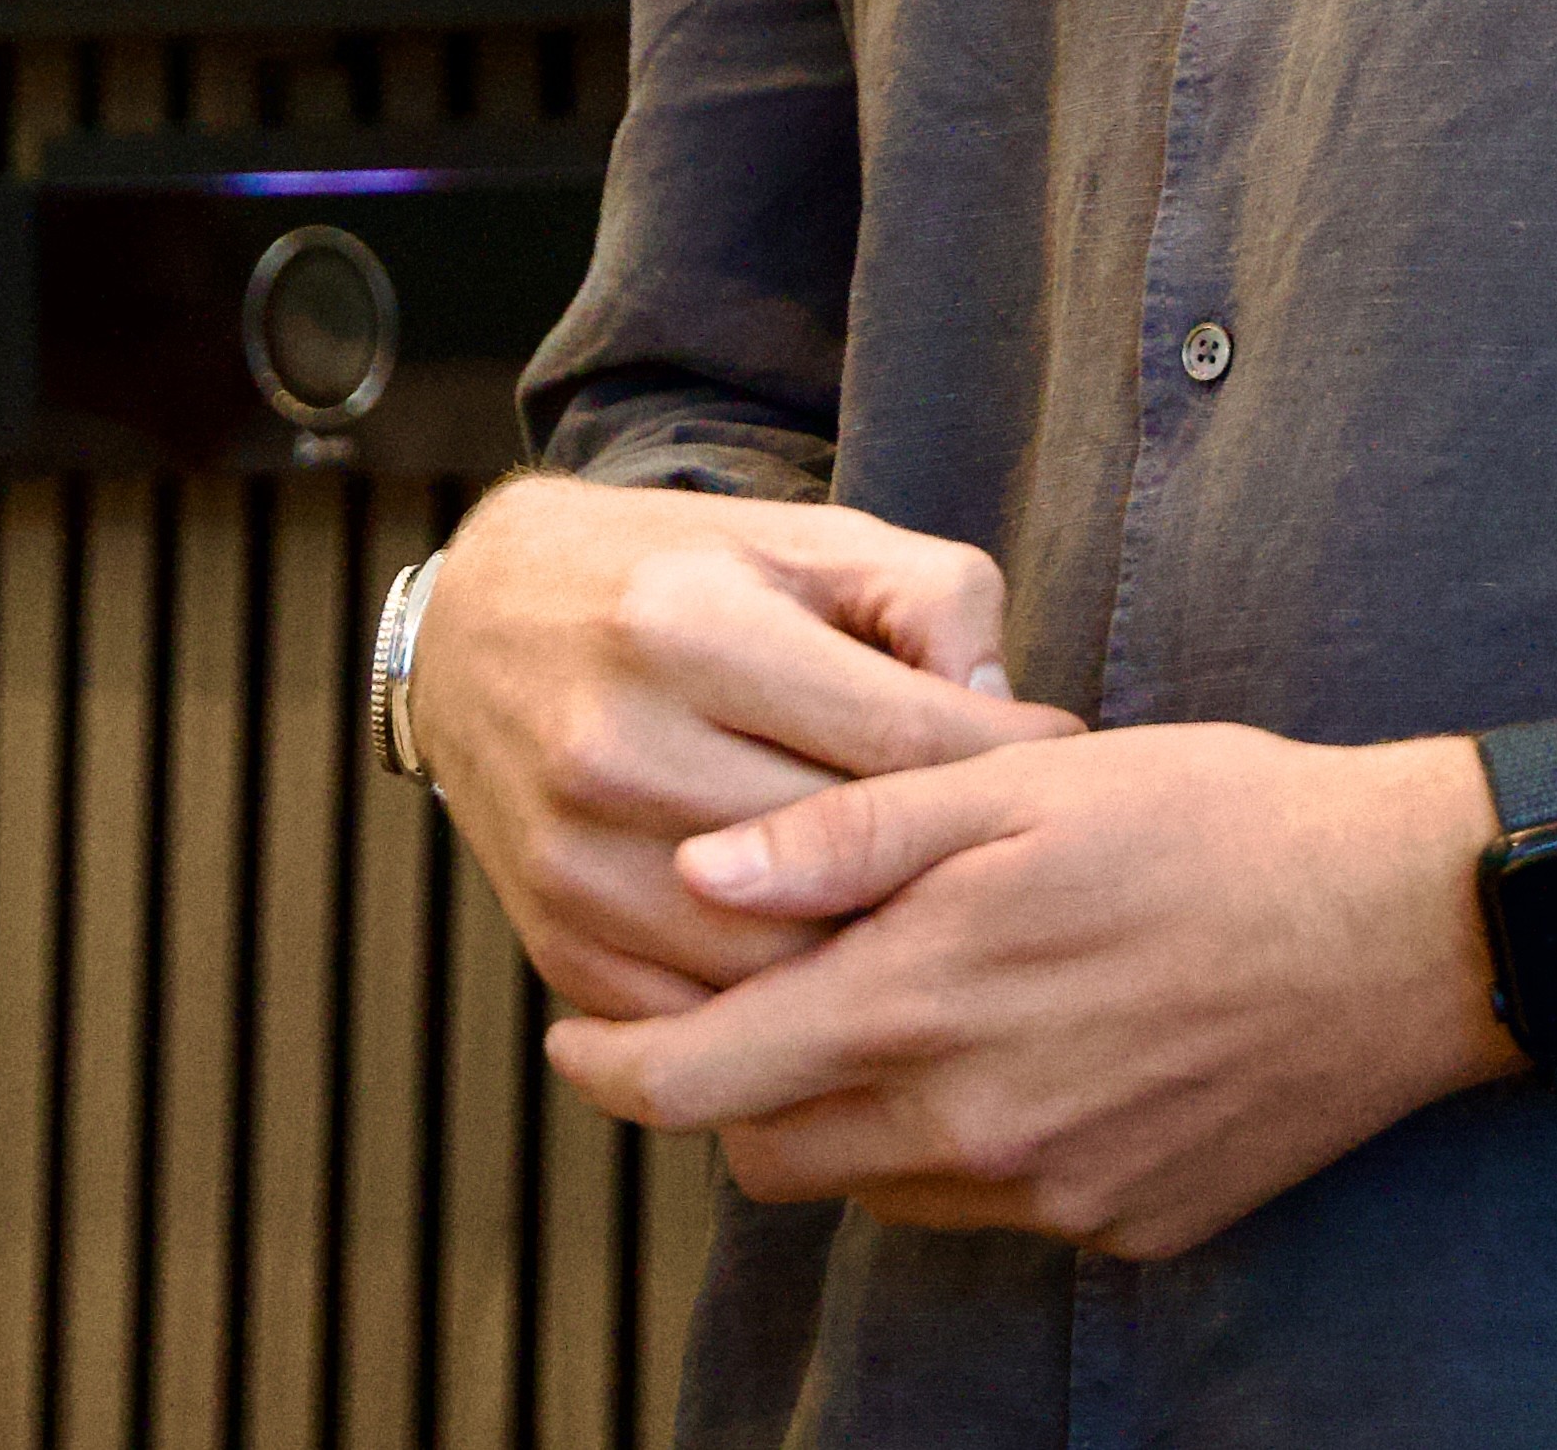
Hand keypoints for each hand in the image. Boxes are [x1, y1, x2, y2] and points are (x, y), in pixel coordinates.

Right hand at [410, 472, 1082, 1020]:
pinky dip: (788, 1006)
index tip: (1075, 766)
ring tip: (956, 924)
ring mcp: (576, 857)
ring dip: (878, 953)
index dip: (1011, 765)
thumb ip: (937, 605)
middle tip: (1032, 864)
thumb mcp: (816, 541)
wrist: (481, 626)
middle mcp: (618, 745)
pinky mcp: (555, 939)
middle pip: (843, 863)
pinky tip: (852, 969)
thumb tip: (1010, 725)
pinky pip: (705, 1016)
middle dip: (954, 867)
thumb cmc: (687, 574)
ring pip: (779, 961)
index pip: (900, 741)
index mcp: (691, 627)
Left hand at [542, 724, 1511, 1258]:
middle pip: (766, 1153)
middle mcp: (969, 1124)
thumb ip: (853, 834)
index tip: (569, 1037)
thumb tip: (696, 872)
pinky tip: (1019, 1046)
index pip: (703, 1080)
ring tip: (890, 1007)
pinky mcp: (1117, 1224)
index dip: (611, 1064)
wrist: (1405, 926)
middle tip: (741, 1001)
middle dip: (724, 1091)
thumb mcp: (1029, 782)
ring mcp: (1046, 1191)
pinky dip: (957, 1143)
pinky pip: (983, 1207)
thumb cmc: (1219, 816)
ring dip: (843, 1115)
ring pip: (869, 1187)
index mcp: (928, 998)